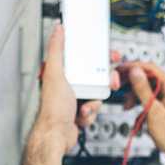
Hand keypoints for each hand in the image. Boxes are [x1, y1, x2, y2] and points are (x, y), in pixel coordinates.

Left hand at [33, 24, 119, 154]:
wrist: (57, 135)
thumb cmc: (52, 108)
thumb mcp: (55, 73)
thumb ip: (57, 49)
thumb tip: (57, 29)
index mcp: (63, 72)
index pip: (85, 58)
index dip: (99, 56)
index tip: (111, 56)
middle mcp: (69, 84)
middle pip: (96, 76)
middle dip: (104, 82)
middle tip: (111, 82)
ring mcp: (76, 98)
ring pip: (98, 93)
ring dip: (94, 102)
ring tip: (85, 107)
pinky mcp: (81, 111)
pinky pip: (95, 108)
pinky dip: (90, 113)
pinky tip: (80, 115)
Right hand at [119, 62, 164, 164]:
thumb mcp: (153, 111)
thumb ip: (143, 89)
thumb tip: (135, 71)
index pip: (150, 68)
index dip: (133, 67)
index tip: (120, 70)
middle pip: (148, 77)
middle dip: (132, 83)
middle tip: (119, 86)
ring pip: (148, 88)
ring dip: (135, 95)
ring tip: (127, 105)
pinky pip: (151, 99)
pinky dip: (141, 103)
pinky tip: (137, 113)